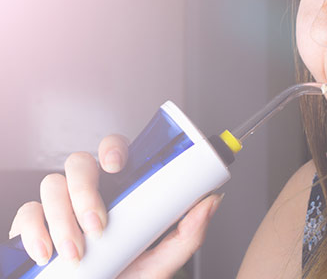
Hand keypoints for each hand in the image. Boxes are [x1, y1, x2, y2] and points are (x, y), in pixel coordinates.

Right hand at [9, 134, 222, 277]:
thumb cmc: (128, 274)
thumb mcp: (161, 260)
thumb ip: (187, 234)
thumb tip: (212, 200)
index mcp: (120, 191)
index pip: (115, 151)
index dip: (113, 148)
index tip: (118, 166)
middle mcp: (88, 192)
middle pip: (79, 163)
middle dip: (85, 190)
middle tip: (98, 224)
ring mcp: (59, 207)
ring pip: (50, 185)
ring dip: (62, 218)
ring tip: (76, 251)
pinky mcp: (34, 225)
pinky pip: (25, 213)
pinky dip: (33, 232)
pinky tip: (46, 253)